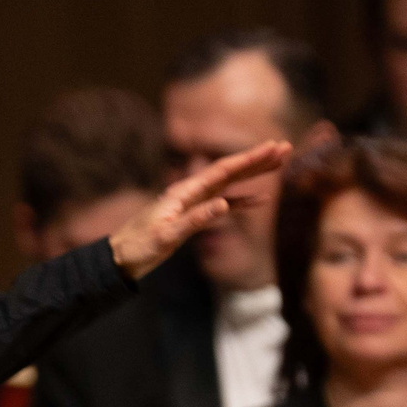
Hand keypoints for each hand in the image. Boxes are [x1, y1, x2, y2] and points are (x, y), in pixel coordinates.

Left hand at [106, 141, 294, 279]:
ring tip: (278, 164)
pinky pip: (223, 204)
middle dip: (257, 160)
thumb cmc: (139, 247)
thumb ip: (194, 220)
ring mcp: (192, 203)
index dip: (249, 159)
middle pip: (230, 171)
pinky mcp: (193, 216)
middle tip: (285, 148)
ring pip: (229, 184)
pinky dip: (241, 201)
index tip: (271, 147)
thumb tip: (224, 205)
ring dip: (253, 174)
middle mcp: (190, 192)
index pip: (222, 171)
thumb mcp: (166, 236)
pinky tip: (259, 200)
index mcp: (184, 192)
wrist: (121, 258)